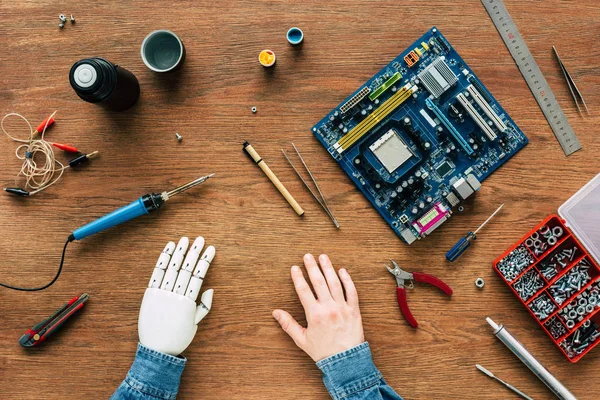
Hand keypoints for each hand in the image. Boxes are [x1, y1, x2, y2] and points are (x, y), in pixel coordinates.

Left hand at [138, 236, 214, 355]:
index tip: (211, 249)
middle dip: (194, 251)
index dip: (205, 260)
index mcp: (188, 302)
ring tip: (185, 239)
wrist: (156, 350)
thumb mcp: (195, 324)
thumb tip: (209, 289)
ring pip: (172, 268)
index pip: (199, 275)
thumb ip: (204, 306)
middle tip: (200, 239)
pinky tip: (168, 248)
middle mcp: (175, 295)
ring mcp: (161, 293)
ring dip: (179, 252)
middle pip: (186, 268)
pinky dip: (163, 259)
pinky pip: (157, 273)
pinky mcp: (150, 294)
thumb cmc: (178, 338)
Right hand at [273, 254, 363, 361]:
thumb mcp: (302, 340)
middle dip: (312, 267)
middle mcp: (328, 308)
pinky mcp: (354, 310)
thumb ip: (288, 324)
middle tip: (308, 256)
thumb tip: (275, 312)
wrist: (345, 361)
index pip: (304, 290)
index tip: (294, 268)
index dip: (298, 277)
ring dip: (328, 268)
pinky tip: (342, 271)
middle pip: (319, 282)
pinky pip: (351, 291)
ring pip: (335, 283)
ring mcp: (343, 308)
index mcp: (314, 315)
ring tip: (323, 257)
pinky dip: (347, 280)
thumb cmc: (323, 351)